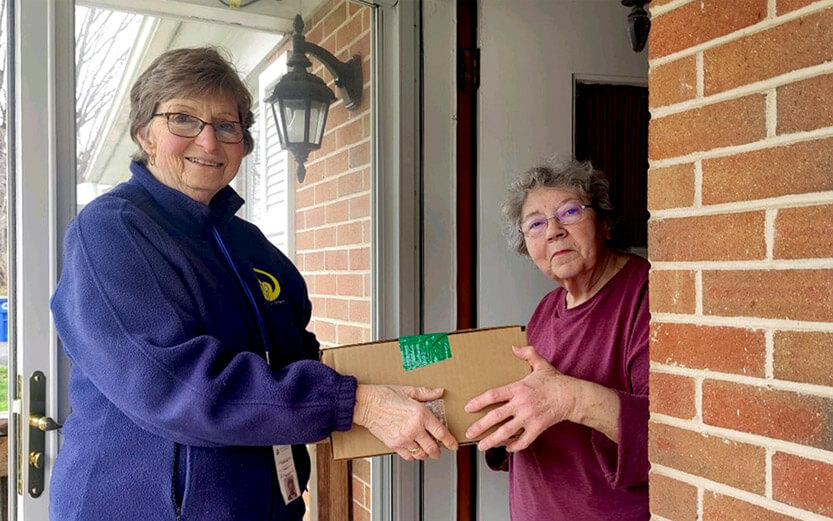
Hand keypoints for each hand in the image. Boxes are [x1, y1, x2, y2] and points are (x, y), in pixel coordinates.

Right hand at [353, 384, 458, 459]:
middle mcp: (414, 428)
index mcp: (421, 414)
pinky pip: (408, 456)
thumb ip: (426, 393)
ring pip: (421, 454)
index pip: (441, 432)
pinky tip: (413, 450)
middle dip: (438, 452)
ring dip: (425, 454)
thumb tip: (439, 392)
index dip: (450, 441)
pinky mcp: (394, 444)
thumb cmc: (384, 395)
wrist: (365, 404)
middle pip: (432, 448)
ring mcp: (404, 438)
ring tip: (426, 450)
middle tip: (439, 450)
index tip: (453, 445)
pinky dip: (413, 455)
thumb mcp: (408, 390)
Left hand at [464, 345, 578, 451]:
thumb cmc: (555, 381)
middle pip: (496, 417)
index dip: (479, 402)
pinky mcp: (538, 428)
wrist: (572, 396)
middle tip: (469, 432)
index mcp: (519, 388)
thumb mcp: (541, 363)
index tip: (468, 408)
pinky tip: (507, 447)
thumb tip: (513, 348)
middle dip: (480, 426)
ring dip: (492, 440)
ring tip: (482, 446)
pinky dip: (514, 446)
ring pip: (506, 432)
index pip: (494, 395)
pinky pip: (523, 441)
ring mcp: (529, 418)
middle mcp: (521, 404)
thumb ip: (527, 354)